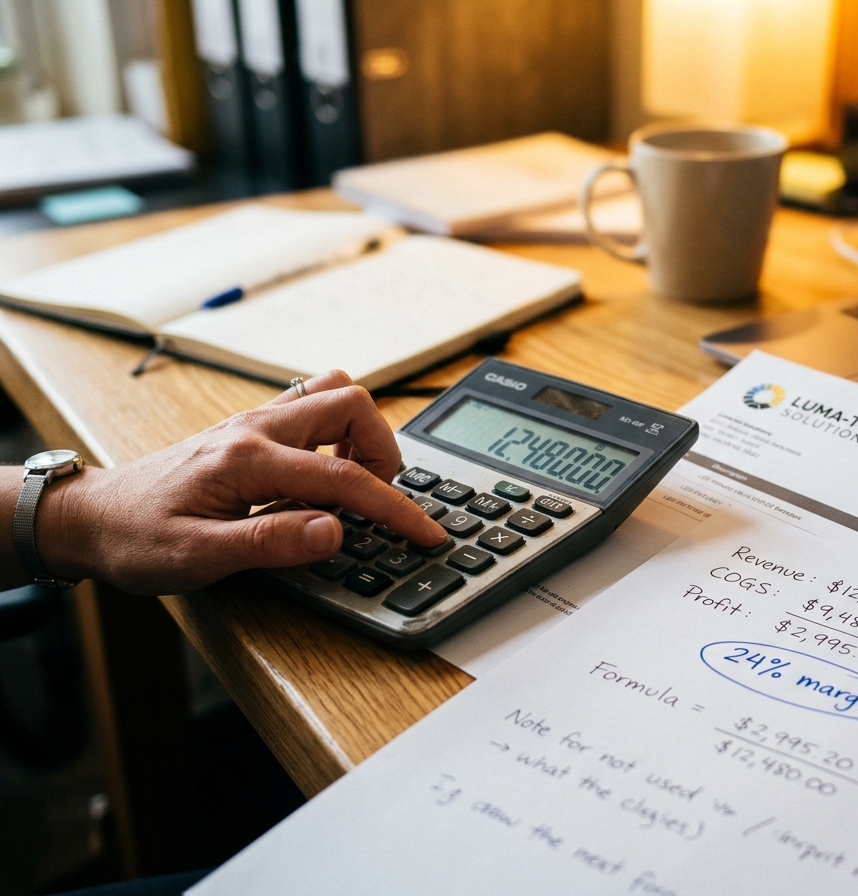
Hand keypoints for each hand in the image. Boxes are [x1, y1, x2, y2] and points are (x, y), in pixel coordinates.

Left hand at [34, 370, 445, 593]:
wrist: (89, 518)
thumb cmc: (136, 539)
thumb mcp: (199, 558)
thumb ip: (271, 543)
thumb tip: (335, 532)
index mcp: (248, 459)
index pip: (345, 477)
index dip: (394, 508)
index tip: (424, 533)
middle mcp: (255, 428)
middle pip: (350, 404)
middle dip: (382, 450)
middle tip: (377, 499)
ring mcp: (252, 422)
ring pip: (332, 394)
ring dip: (359, 434)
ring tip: (352, 484)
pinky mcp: (249, 428)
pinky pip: (310, 407)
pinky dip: (335, 435)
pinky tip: (321, 476)